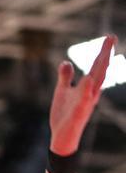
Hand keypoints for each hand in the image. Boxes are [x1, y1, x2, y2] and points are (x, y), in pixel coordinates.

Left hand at [49, 34, 116, 154]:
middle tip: (111, 38)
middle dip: (105, 55)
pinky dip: (87, 91)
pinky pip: (84, 101)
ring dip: (99, 70)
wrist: (61, 136)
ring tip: (104, 54)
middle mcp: (91, 93)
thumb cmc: (64, 114)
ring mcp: (86, 103)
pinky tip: (88, 81)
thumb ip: (65, 77)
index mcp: (87, 87)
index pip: (96, 66)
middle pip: (100, 71)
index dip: (103, 52)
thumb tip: (66, 62)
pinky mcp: (79, 113)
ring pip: (95, 84)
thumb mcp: (62, 91)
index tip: (109, 36)